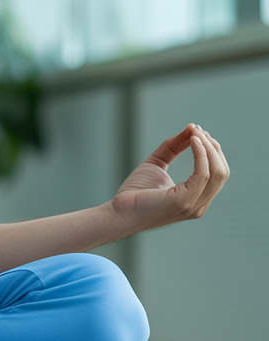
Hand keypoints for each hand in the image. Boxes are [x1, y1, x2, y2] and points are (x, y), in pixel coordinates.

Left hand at [111, 123, 228, 233]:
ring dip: (208, 148)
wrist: (119, 213)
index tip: (197, 131)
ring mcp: (194, 205)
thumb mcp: (156, 163)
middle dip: (212, 148)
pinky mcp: (184, 202)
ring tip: (195, 132)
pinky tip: (192, 140)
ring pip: (217, 173)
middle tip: (198, 129)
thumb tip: (191, 127)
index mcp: (196, 199)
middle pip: (222, 172)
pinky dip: (201, 155)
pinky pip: (202, 175)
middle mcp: (200, 205)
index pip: (218, 174)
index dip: (212, 151)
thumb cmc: (135, 191)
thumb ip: (173, 147)